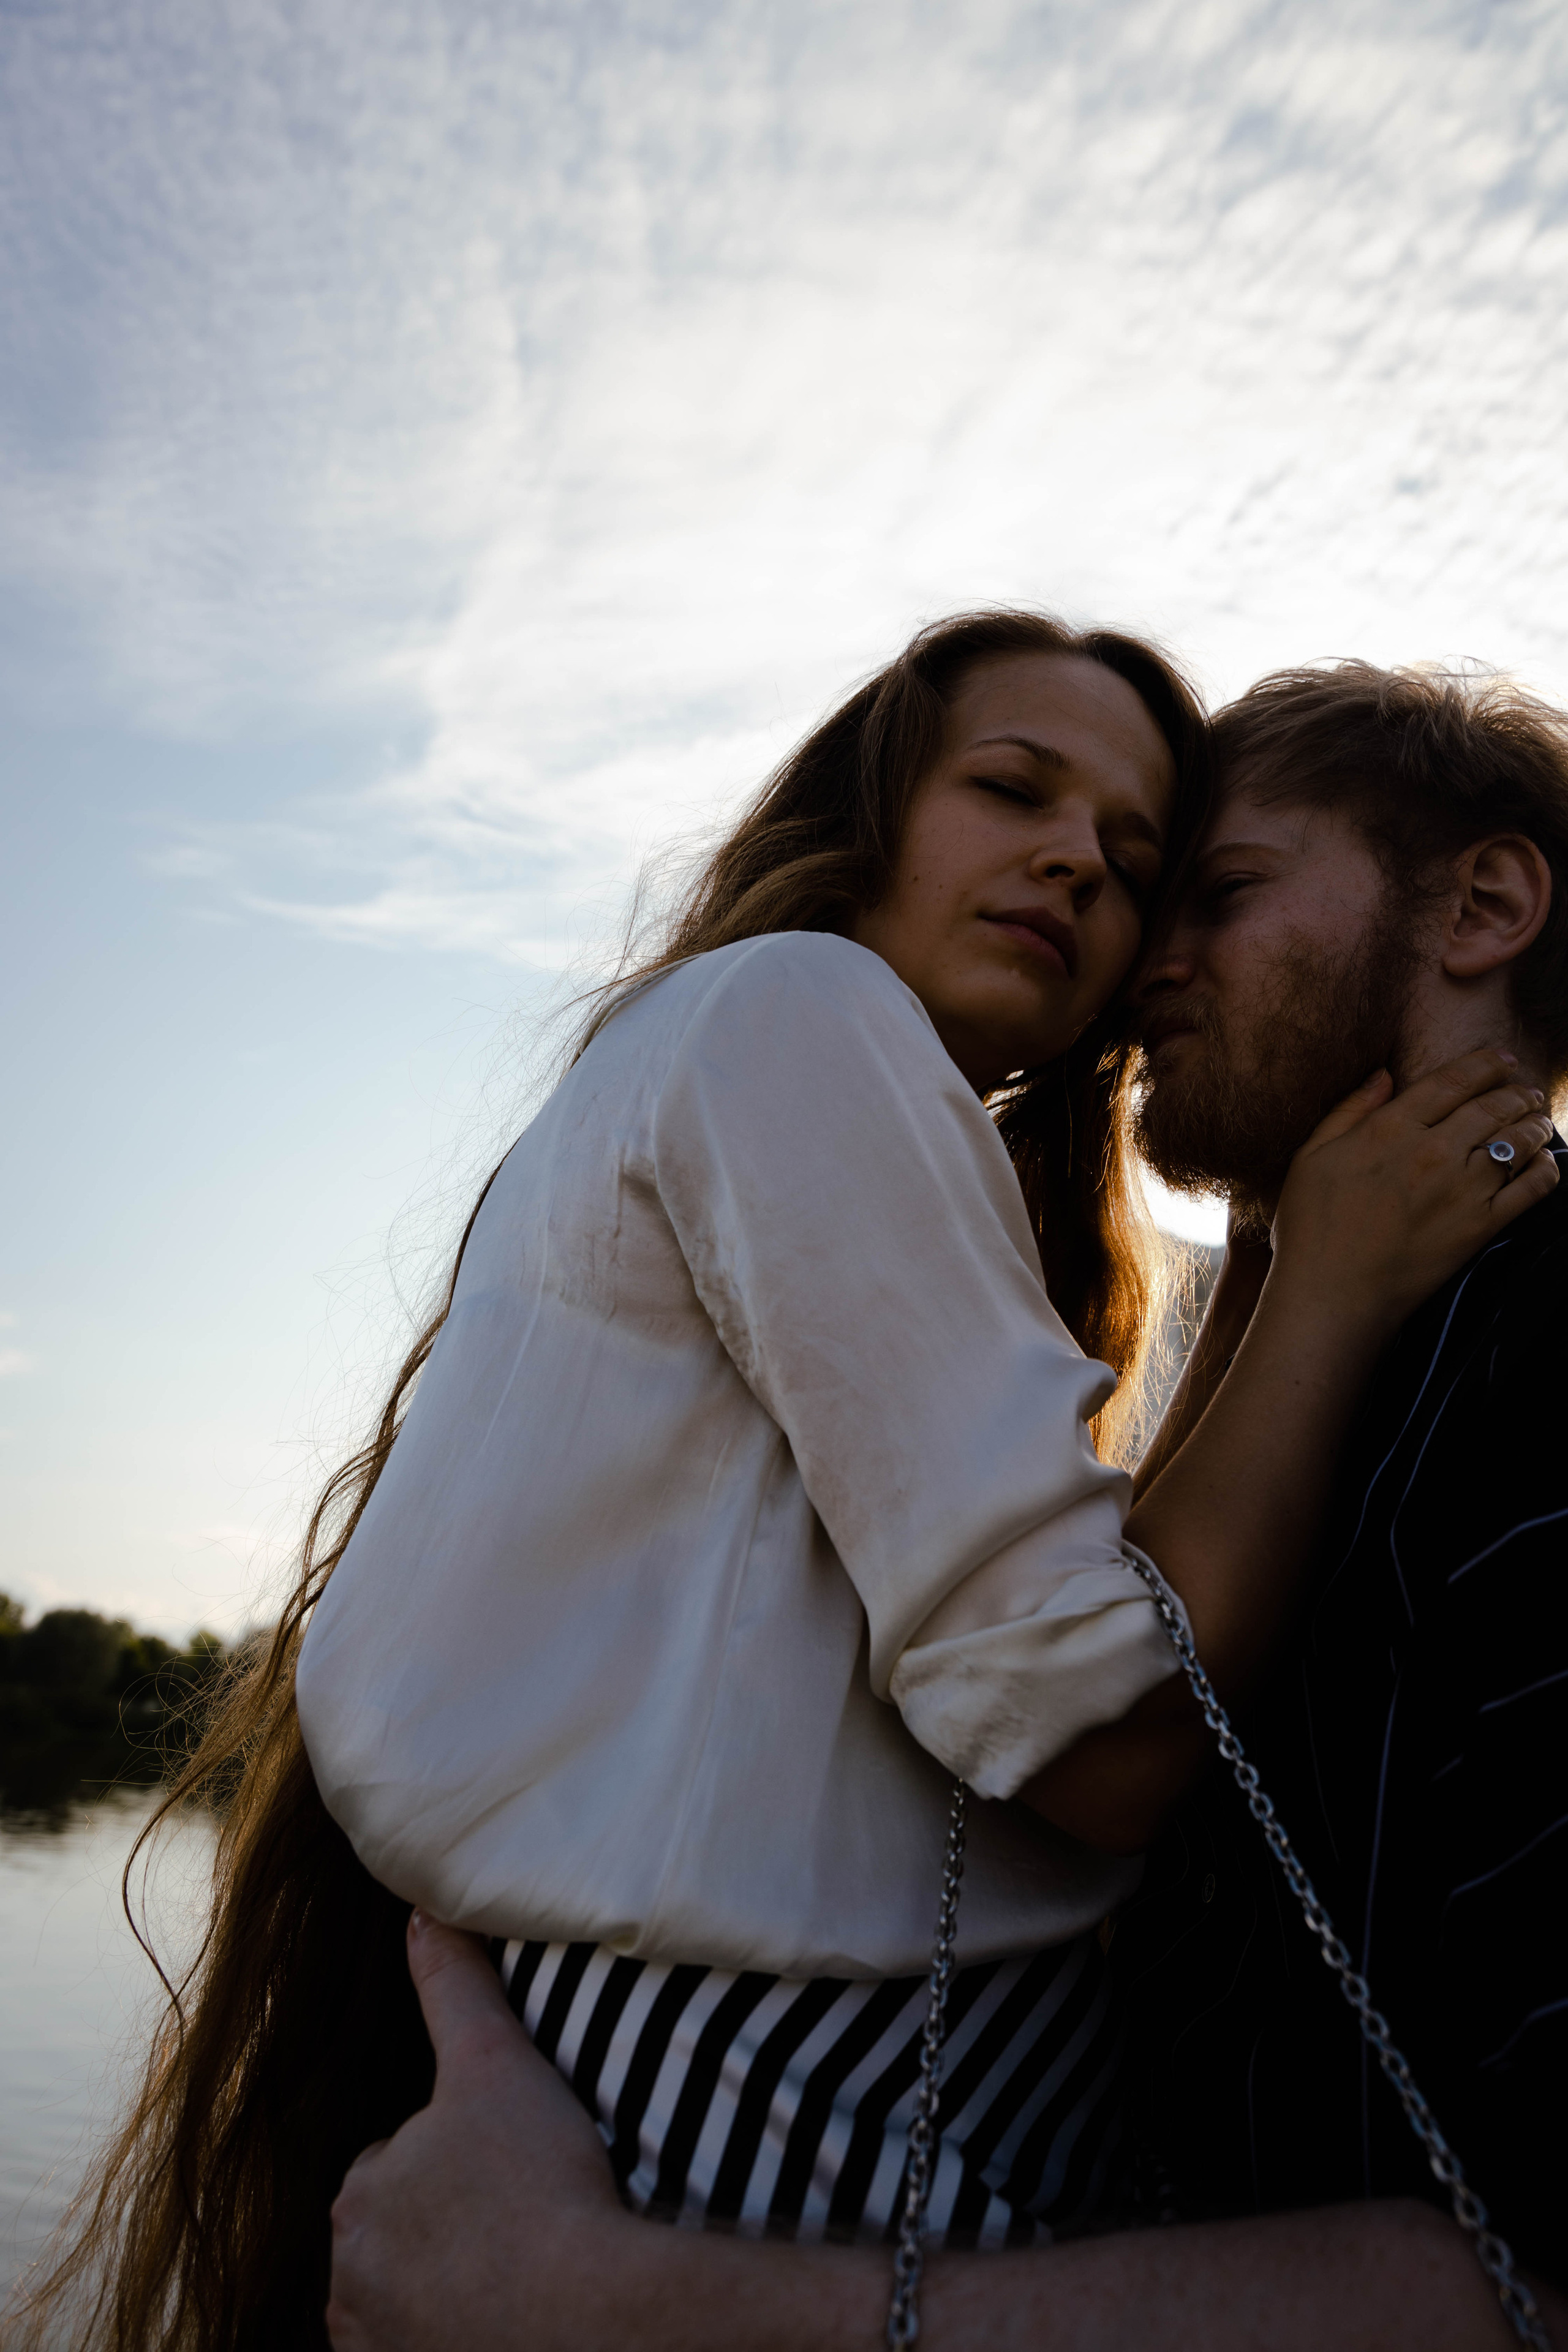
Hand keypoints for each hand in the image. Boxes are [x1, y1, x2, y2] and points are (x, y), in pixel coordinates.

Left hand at [326, 1914, 628, 2351]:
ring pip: (414, 2296)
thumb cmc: (541, 2183)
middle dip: (449, 2222)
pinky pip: (428, 2347)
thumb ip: (454, 1983)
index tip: (511, 2165)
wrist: (586, 2319)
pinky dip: (458, 2333)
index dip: (460, 2156)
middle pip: (403, 2234)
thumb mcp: (497, 2060)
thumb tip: (423, 1911)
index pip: (400, 2162)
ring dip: (452, 2282)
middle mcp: (348, 2279)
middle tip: (522, 2214)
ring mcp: (378, 2344)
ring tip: (523, 2267)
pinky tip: (509, 2318)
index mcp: (359, 2194)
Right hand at [1270, 1049, 1557, 1337]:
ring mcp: (1460, 1190)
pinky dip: (1545, 1170)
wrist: (1332, 1296)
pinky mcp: (1480, 1227)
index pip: (1452, 1080)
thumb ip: (1349, 1111)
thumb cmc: (1311, 1229)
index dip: (1486, 1064)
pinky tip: (1545, 1162)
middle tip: (1528, 1091)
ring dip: (1536, 1124)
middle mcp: (1432, 1151)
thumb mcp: (1311, 1157)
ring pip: (1517, 1141)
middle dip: (1518, 1093)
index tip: (1503, 1061)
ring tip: (1539, 1119)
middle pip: (1493, 1106)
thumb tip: (1383, 1074)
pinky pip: (1530, 1189)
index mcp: (1390, 1128)